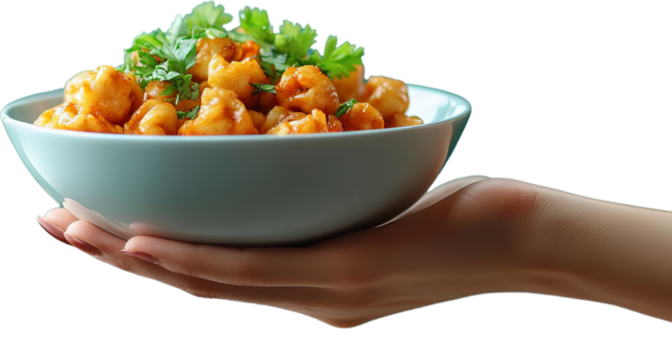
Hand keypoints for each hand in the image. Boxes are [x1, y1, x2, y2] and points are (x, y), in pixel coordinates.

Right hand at [37, 175, 550, 329]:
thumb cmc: (468, 218)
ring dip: (136, 259)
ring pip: (212, 281)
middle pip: (197, 284)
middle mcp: (314, 300)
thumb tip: (304, 172)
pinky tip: (143, 244)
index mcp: (320, 289)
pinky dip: (192, 260)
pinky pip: (255, 269)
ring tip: (75, 233)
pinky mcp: (349, 273)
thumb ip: (341, 210)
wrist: (532, 242)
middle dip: (120, 260)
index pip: (219, 277)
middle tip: (55, 228)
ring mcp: (328, 293)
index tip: (99, 231)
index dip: (152, 260)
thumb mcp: (390, 214)